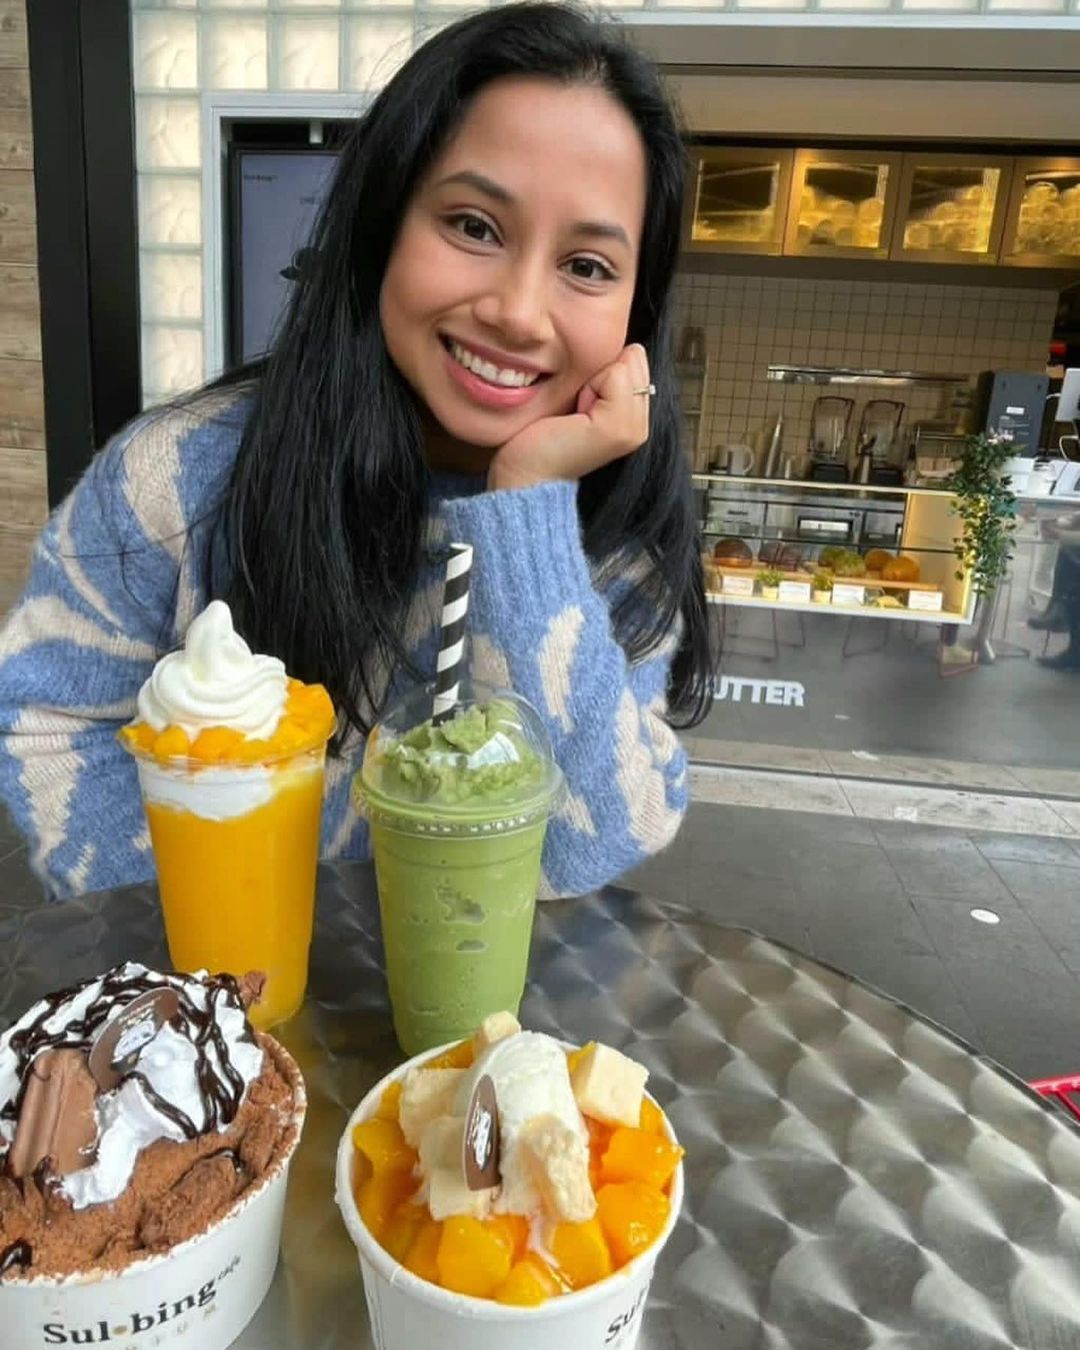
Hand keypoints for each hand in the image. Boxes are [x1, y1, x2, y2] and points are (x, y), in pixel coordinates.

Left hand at [487, 344, 650, 491]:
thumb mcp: (578, 396)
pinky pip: (616, 374)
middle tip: (576, 409)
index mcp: (635, 416)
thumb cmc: (541, 437)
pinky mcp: (619, 427)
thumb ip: (605, 374)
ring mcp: (634, 428)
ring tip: (575, 413)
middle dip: (599, 372)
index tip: (578, 402)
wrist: (527, 476)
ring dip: (592, 380)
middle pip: (633, 358)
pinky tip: (575, 416)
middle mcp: (641, 424)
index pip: (634, 358)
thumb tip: (625, 347)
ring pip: (625, 364)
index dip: (600, 369)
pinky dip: (590, 387)